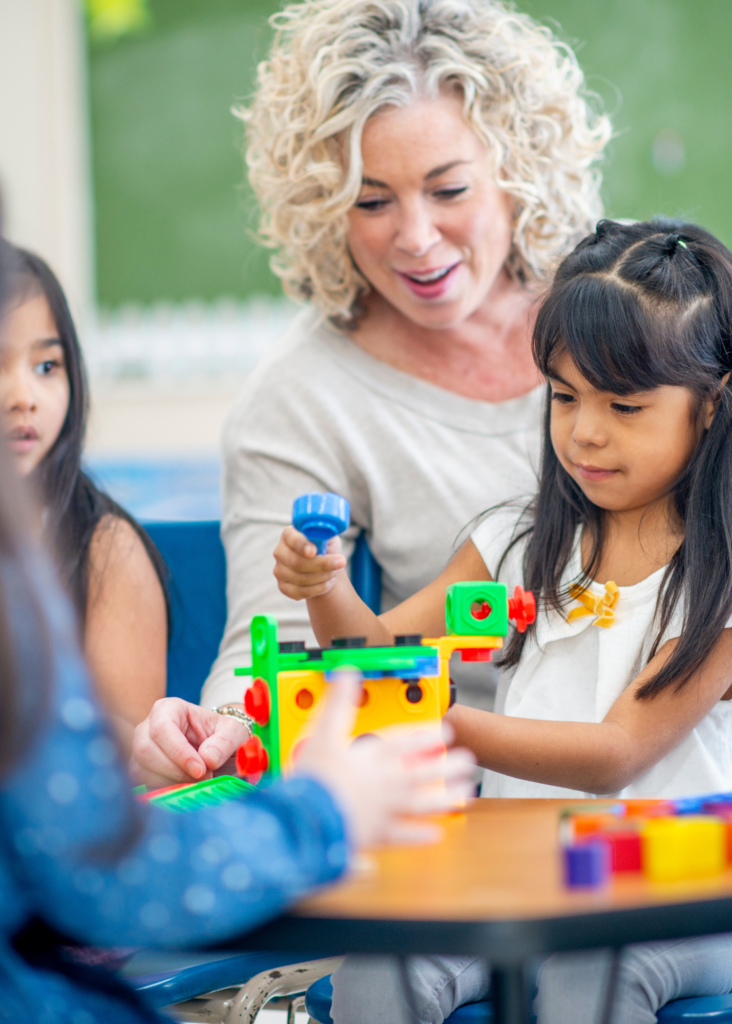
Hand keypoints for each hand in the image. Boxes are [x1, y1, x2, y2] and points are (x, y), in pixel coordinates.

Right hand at [130, 698, 249, 788]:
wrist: (216, 747)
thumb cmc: (222, 734)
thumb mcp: (234, 732)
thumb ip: (225, 742)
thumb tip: (207, 758)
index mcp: (168, 709)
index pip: (162, 728)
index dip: (179, 752)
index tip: (200, 769)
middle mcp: (147, 727)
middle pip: (146, 751)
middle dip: (175, 770)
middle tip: (202, 778)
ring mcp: (140, 750)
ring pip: (142, 770)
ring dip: (172, 782)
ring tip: (198, 781)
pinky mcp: (140, 770)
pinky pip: (144, 785)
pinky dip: (166, 791)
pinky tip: (185, 788)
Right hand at [273, 526, 345, 599]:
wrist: (325, 569)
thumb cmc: (326, 549)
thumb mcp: (328, 537)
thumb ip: (325, 533)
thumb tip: (326, 533)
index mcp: (289, 535)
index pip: (292, 538)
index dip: (302, 545)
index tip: (314, 551)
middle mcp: (280, 551)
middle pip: (296, 562)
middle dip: (321, 565)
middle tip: (340, 563)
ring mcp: (279, 570)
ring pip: (300, 579)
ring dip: (322, 577)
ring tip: (334, 572)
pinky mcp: (282, 586)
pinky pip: (298, 592)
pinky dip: (317, 589)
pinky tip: (327, 583)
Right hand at [294, 671, 477, 847]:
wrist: (307, 820)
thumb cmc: (315, 780)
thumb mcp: (322, 734)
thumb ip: (337, 704)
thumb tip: (348, 675)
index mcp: (372, 759)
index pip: (406, 743)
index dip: (427, 734)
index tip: (446, 731)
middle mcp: (385, 784)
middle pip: (422, 772)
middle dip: (447, 766)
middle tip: (467, 761)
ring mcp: (384, 811)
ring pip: (422, 803)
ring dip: (445, 798)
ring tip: (464, 794)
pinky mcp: (377, 836)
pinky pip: (404, 835)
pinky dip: (420, 835)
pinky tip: (436, 834)